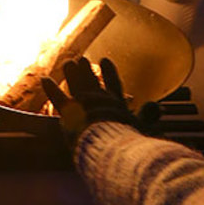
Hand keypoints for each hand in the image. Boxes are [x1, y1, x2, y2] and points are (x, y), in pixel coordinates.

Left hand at [42, 57, 159, 145]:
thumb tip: (159, 107)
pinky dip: (52, 88)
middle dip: (87, 71)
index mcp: (117, 105)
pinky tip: (44, 79)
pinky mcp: (71, 110)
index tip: (105, 60)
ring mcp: (84, 104)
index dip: (109, 74)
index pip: (113, 86)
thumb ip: (149, 117)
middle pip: (92, 82)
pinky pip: (59, 97)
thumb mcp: (142, 129)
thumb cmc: (128, 142)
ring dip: (71, 73)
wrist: (111, 146)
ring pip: (77, 84)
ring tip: (68, 62)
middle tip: (82, 59)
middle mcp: (100, 100)